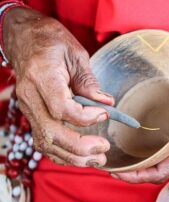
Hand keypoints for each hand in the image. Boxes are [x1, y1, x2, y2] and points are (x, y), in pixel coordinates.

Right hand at [4, 8, 113, 166]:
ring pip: (45, 142)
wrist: (24, 39)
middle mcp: (30, 96)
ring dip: (73, 156)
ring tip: (97, 159)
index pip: (61, 108)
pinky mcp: (31, 115)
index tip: (104, 115)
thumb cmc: (51, 42)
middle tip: (104, 149)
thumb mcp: (76, 54)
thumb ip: (90, 81)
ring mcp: (28, 108)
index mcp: (41, 76)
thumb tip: (107, 103)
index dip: (85, 117)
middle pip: (51, 132)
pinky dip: (62, 153)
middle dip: (80, 147)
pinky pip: (43, 141)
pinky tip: (80, 157)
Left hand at [114, 47, 168, 182]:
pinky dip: (152, 148)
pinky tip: (142, 137)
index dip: (137, 176)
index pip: (161, 172)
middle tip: (111, 163)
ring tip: (121, 153)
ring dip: (141, 161)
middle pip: (159, 170)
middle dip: (134, 172)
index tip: (116, 172)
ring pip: (163, 160)